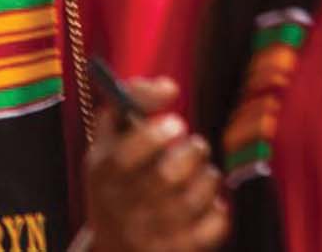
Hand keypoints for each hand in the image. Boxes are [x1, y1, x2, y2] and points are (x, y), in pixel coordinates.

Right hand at [82, 76, 229, 251]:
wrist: (112, 249)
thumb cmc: (115, 180)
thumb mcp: (106, 141)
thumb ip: (129, 101)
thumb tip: (169, 86)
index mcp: (104, 173)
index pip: (128, 155)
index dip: (157, 134)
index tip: (177, 122)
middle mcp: (124, 206)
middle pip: (167, 176)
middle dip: (191, 152)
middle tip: (194, 146)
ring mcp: (152, 233)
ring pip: (196, 198)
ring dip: (208, 176)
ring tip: (200, 173)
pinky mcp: (179, 250)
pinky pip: (214, 225)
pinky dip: (218, 208)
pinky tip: (206, 202)